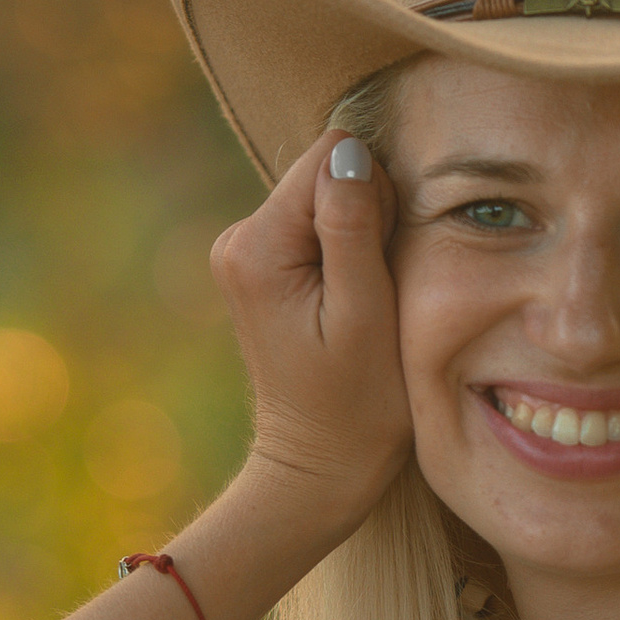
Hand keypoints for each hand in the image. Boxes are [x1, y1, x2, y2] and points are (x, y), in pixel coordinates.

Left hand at [212, 130, 413, 530]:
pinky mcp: (262, 265)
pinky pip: (316, 224)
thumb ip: (354, 229)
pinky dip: (345, 251)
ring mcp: (245, 252)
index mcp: (257, 246)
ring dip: (359, 236)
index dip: (376, 197)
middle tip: (376, 290)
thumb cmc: (356, 405)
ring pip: (326, 195)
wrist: (318, 468)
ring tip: (365, 301)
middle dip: (366, 216)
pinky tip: (351, 301)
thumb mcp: (367, 316)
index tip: (380, 264)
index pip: (331, 156)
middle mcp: (238, 238)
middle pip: (325, 172)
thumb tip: (350, 152)